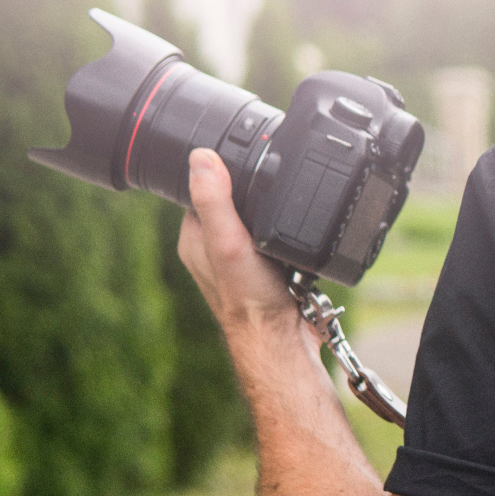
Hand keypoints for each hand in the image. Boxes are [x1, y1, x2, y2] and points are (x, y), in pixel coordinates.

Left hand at [178, 148, 306, 339]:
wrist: (282, 340)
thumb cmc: (250, 298)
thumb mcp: (230, 241)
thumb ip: (215, 200)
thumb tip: (201, 155)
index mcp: (195, 237)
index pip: (203, 187)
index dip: (222, 169)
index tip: (246, 158)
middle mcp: (214, 248)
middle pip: (233, 201)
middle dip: (253, 191)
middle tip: (275, 183)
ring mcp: (241, 260)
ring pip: (256, 220)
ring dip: (274, 213)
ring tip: (289, 211)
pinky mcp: (267, 270)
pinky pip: (277, 239)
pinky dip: (289, 234)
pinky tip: (299, 236)